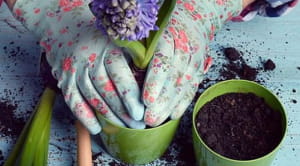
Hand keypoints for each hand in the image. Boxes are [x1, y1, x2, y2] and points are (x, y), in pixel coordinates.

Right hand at [12, 0, 144, 133]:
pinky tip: (97, 128)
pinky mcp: (64, 80)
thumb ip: (130, 56)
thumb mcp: (115, 38)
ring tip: (124, 128)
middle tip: (137, 126)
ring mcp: (75, 72)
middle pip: (107, 92)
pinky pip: (74, 102)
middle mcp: (89, 61)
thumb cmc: (96, 35)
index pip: (119, 77)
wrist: (61, 25)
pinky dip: (85, 117)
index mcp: (106, 49)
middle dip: (123, 112)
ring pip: (92, 99)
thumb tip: (149, 80)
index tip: (140, 112)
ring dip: (109, 117)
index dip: (130, 97)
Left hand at [142, 0, 242, 126]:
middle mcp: (184, 46)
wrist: (191, 22)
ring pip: (184, 84)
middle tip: (149, 118)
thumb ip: (140, 52)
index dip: (156, 80)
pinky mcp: (200, 69)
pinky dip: (183, 103)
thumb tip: (123, 78)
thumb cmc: (162, 31)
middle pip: (175, 76)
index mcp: (168, 36)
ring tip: (156, 120)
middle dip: (162, 99)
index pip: (163, 59)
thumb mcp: (150, 35)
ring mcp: (195, 58)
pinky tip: (173, 115)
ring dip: (170, 104)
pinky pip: (193, 87)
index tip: (146, 100)